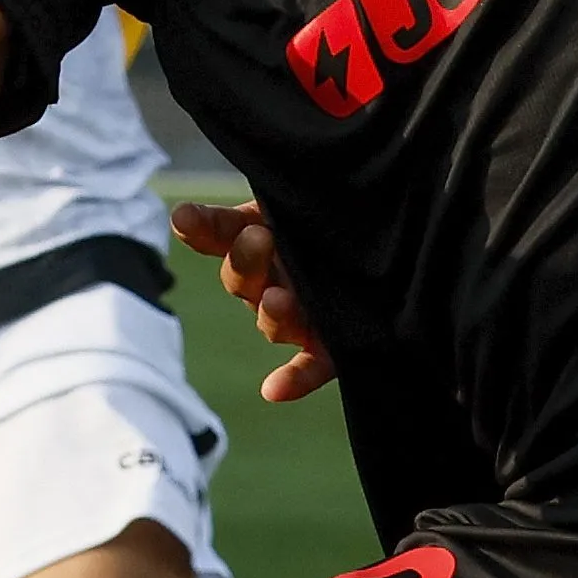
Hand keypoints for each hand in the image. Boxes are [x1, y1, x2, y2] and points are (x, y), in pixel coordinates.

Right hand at [166, 195, 340, 401]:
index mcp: (260, 236)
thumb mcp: (309, 195)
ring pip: (273, 320)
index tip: (185, 217)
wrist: (392, 251)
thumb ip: (285, 189)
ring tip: (278, 300)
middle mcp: (271, 280)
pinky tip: (274, 390)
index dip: (201, 226)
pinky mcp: (328, 348)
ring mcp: (297, 316)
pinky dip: (294, 379)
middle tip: (259, 238)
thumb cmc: (343, 213)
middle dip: (247, 261)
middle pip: (243, 279)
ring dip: (272, 313)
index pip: (221, 231)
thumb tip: (217, 188)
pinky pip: (310, 366)